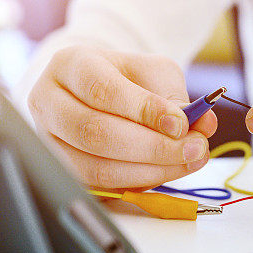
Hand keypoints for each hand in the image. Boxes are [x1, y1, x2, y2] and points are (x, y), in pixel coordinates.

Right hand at [28, 46, 215, 187]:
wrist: (96, 89)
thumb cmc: (125, 78)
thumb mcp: (154, 73)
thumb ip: (177, 96)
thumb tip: (204, 123)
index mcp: (69, 65)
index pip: (102, 90)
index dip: (144, 110)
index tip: (181, 124)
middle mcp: (49, 102)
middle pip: (95, 132)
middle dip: (152, 146)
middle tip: (194, 148)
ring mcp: (48, 140)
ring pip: (95, 167)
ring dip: (149, 170)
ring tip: (187, 162)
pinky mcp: (61, 170)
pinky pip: (99, 187)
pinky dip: (137, 183)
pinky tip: (165, 172)